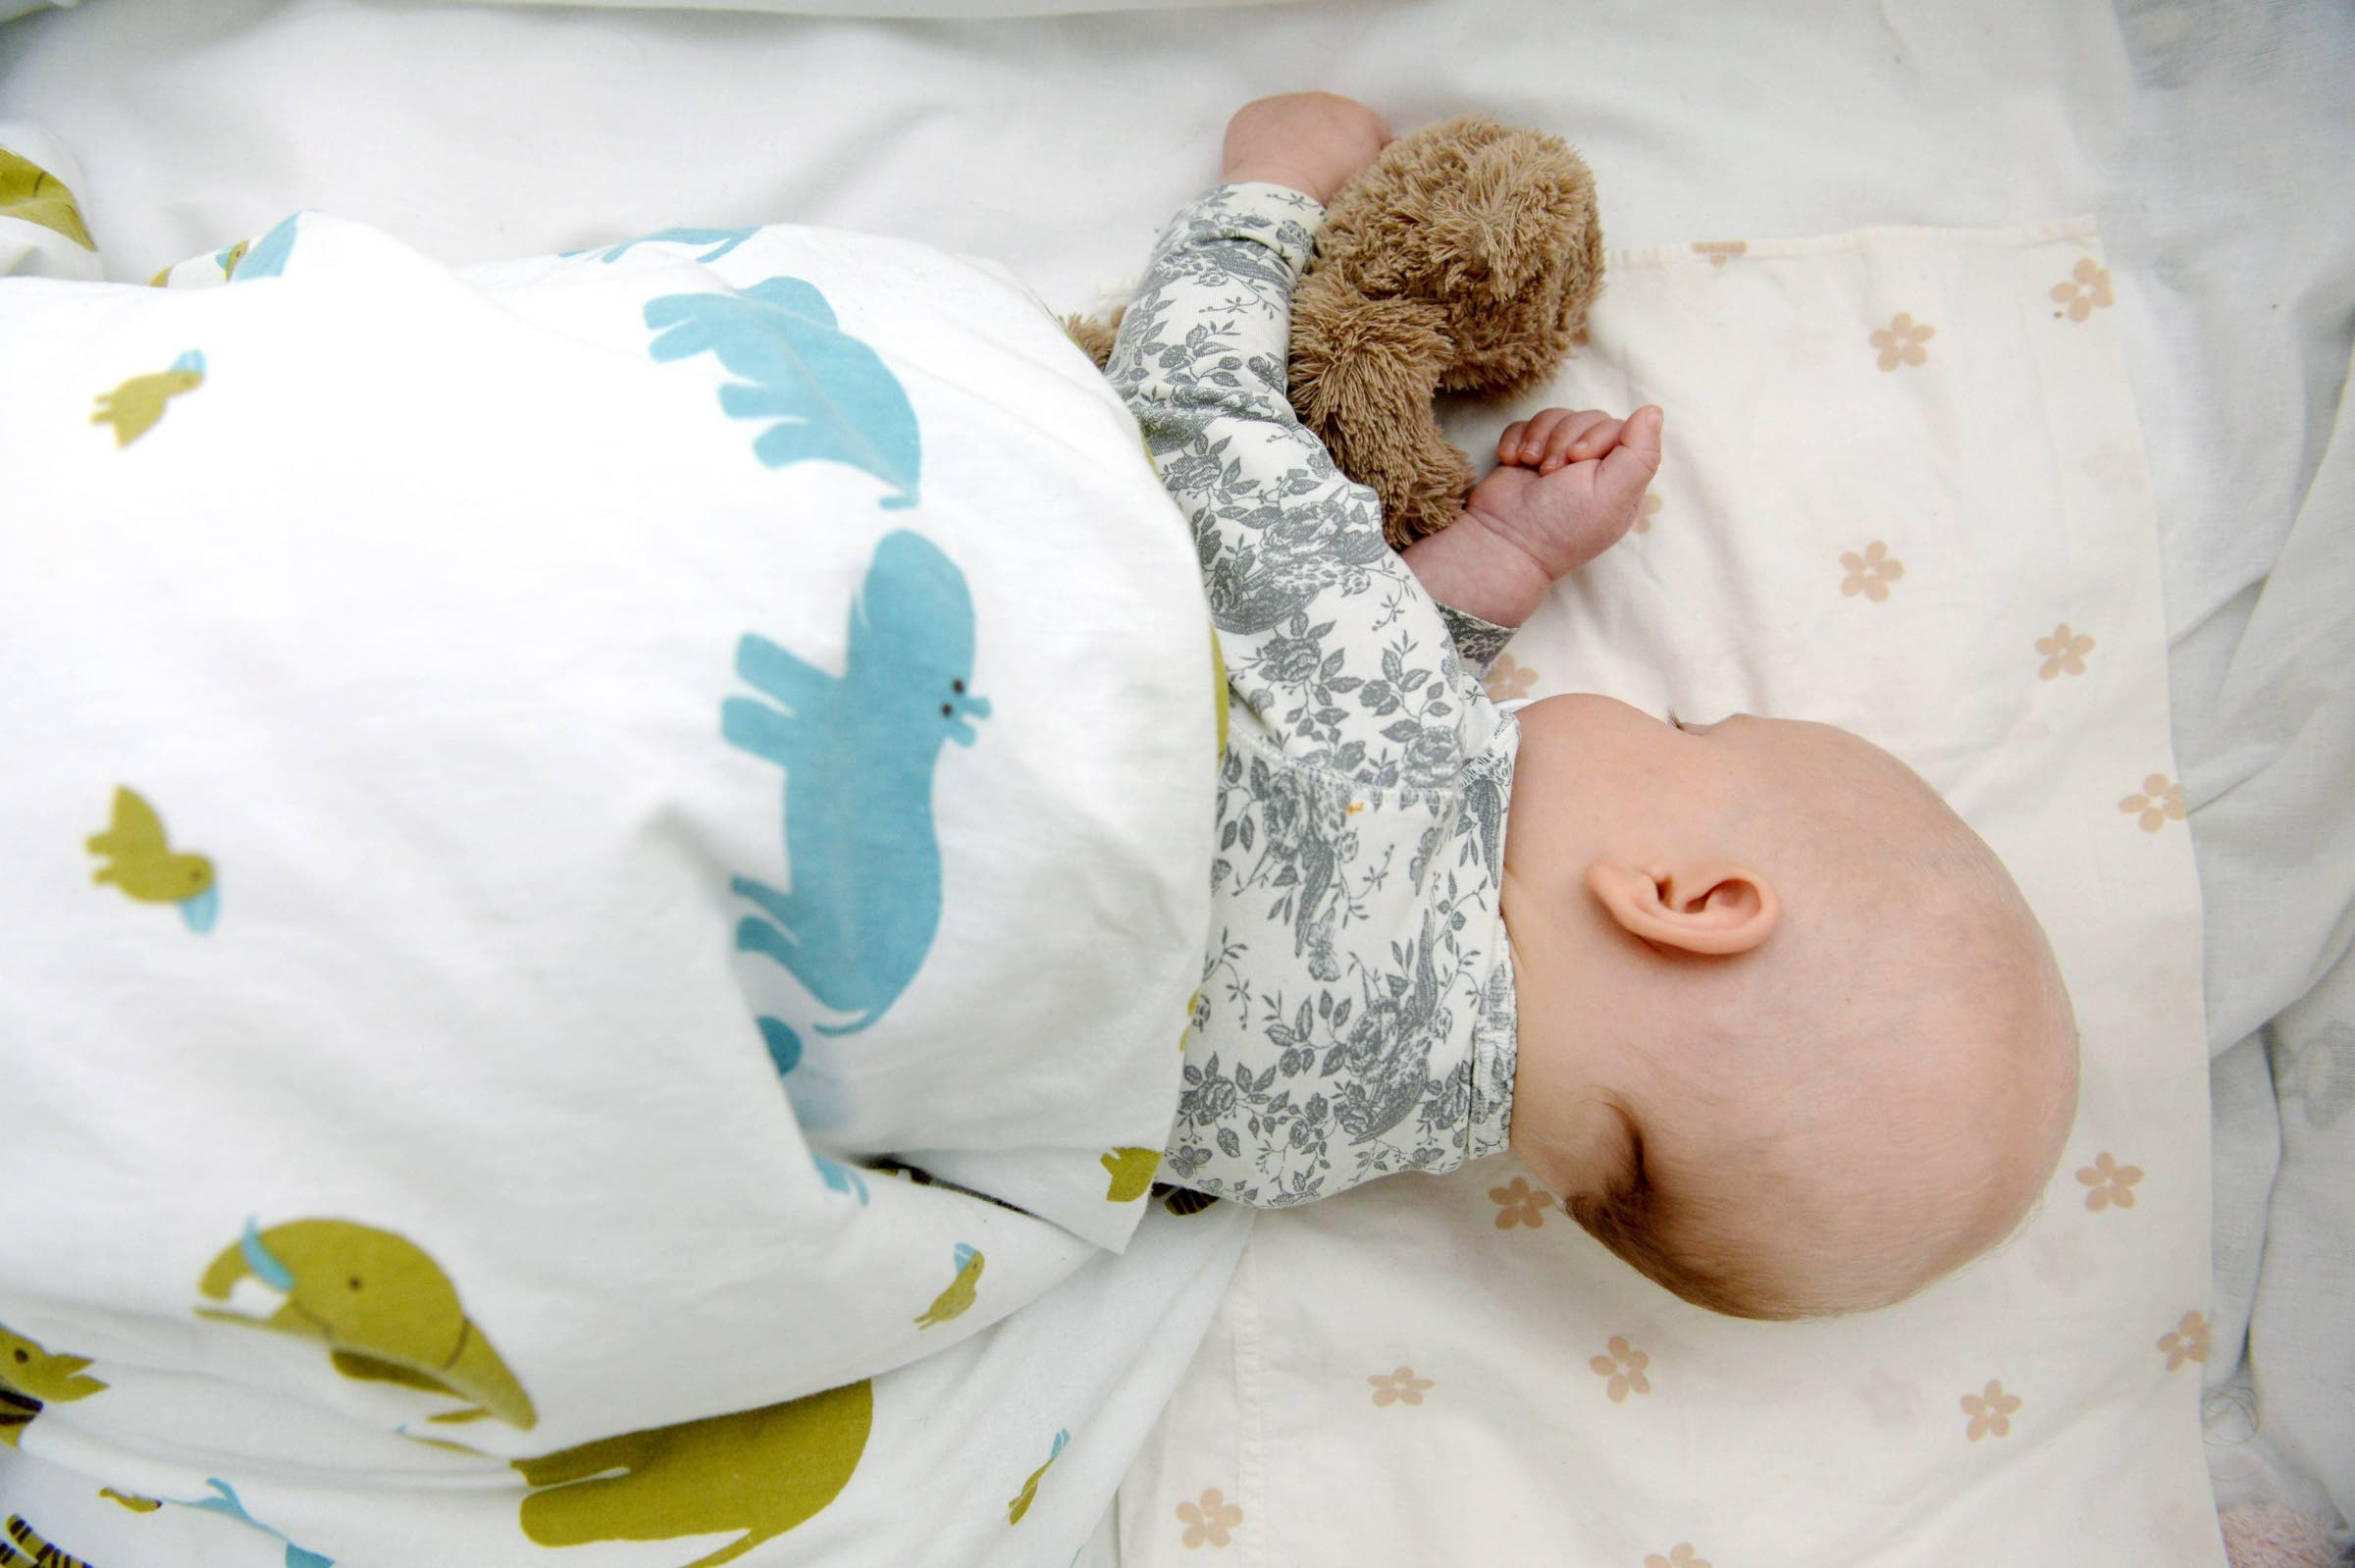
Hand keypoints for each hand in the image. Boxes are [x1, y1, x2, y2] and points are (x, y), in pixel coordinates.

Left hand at [1220, 92, 1392, 205]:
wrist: (1278, 194)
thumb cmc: (1332, 192)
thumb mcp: (1372, 180)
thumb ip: (1386, 157)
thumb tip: (1392, 145)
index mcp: (1359, 116)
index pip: (1369, 129)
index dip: (1363, 153)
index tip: (1353, 176)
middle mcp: (1323, 100)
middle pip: (1329, 120)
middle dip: (1326, 142)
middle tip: (1319, 176)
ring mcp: (1285, 103)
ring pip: (1294, 119)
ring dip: (1294, 138)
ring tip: (1289, 172)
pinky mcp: (1252, 113)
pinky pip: (1260, 124)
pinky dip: (1262, 140)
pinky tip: (1262, 165)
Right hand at [1462, 406, 1663, 581]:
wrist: (1503, 541)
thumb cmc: (1561, 527)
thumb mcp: (1612, 495)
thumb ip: (1641, 454)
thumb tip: (1653, 410)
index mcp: (1619, 477)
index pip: (1619, 427)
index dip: (1596, 435)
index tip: (1577, 460)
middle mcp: (1592, 466)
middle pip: (1587, 417)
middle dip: (1563, 439)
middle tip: (1550, 472)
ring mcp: (1557, 458)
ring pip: (1557, 417)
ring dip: (1539, 437)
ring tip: (1529, 465)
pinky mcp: (1527, 454)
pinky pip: (1526, 423)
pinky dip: (1517, 438)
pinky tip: (1513, 461)